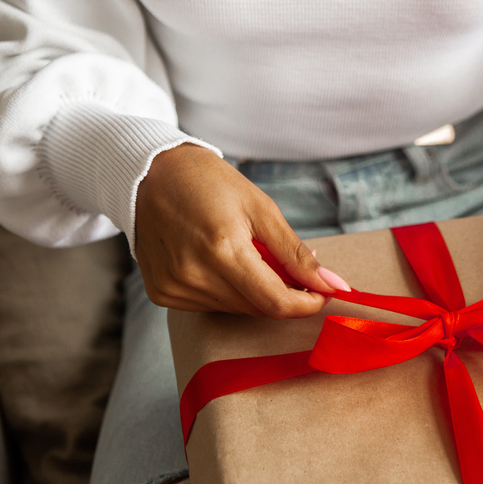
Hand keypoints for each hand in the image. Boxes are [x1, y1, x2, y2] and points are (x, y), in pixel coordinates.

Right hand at [135, 144, 348, 317]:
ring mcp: (174, 287)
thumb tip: (331, 284)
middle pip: (257, 308)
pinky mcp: (161, 293)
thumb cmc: (210, 183)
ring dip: (254, 292)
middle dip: (282, 293)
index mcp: (222, 249)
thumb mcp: (261, 208)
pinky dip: (227, 291)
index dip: (305, 304)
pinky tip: (221, 262)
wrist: (151, 173)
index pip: (275, 302)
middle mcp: (194, 275)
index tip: (321, 293)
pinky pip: (211, 305)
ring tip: (247, 254)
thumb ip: (295, 253)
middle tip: (287, 266)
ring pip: (236, 309)